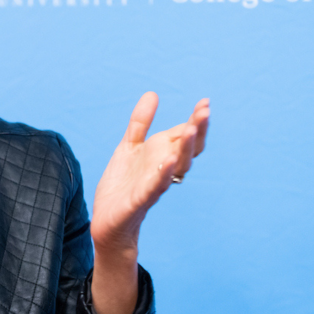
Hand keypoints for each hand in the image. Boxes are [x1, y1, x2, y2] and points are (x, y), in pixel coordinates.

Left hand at [91, 92, 209, 254]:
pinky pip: (154, 187)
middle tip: (205, 111)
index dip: (196, 121)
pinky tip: (168, 161)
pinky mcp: (140, 201)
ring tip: (190, 130)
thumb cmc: (123, 184)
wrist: (108, 220)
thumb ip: (140, 123)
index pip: (185, 136)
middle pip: (187, 150)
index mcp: (163, 156)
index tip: (205, 102)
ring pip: (176, 167)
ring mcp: (154, 186)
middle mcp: (164, 170)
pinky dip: (162, 174)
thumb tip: (152, 93)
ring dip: (184, 150)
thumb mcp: (129, 147)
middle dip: (197, 131)